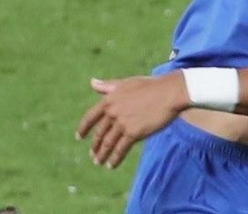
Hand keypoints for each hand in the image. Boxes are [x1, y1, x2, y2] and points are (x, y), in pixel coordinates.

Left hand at [74, 73, 188, 167]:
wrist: (168, 93)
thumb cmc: (149, 86)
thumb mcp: (126, 83)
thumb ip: (108, 86)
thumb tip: (92, 82)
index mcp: (109, 100)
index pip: (90, 117)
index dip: (83, 128)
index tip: (79, 137)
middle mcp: (112, 112)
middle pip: (99, 133)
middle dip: (95, 146)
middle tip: (93, 155)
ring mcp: (122, 123)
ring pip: (108, 143)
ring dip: (102, 155)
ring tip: (99, 163)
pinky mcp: (133, 133)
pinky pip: (120, 149)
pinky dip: (114, 159)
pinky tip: (111, 165)